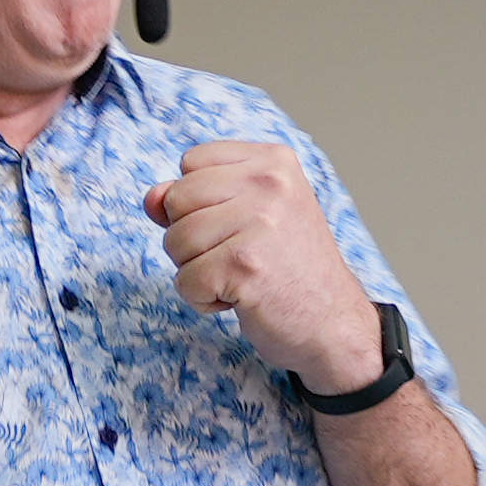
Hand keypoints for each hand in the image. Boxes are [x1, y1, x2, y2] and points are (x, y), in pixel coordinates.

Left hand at [155, 141, 378, 387]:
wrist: (333, 324)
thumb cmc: (288, 270)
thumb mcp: (249, 217)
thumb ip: (198, 199)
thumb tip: (151, 198)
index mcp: (274, 161)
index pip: (192, 162)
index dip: (198, 201)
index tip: (238, 225)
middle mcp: (270, 183)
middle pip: (176, 200)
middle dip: (191, 238)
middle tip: (238, 256)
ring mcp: (259, 222)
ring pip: (174, 241)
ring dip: (196, 271)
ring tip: (240, 277)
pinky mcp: (245, 265)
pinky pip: (185, 281)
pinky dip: (203, 300)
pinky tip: (240, 298)